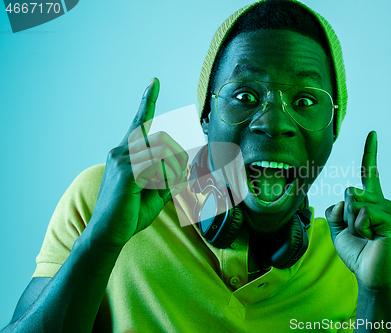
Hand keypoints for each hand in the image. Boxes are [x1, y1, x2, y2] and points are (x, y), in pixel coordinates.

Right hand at [90, 78, 187, 248]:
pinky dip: (164, 177)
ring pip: (163, 151)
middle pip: (163, 139)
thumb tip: (185, 166)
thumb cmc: (130, 213)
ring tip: (162, 188)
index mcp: (125, 152)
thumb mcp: (156, 192)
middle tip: (176, 178)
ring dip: (172, 170)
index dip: (148, 101)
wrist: (109, 233)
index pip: (139, 122)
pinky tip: (151, 190)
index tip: (154, 82)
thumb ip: (169, 176)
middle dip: (178, 157)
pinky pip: (158, 165)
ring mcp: (121, 159)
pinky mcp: (125, 171)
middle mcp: (121, 150)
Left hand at [326, 131, 390, 288]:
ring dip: (352, 223)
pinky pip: (364, 214)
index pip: (369, 173)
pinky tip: (372, 239)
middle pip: (350, 192)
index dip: (369, 153)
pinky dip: (360, 228)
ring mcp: (390, 211)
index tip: (372, 133)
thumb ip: (336, 209)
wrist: (369, 275)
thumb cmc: (357, 252)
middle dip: (345, 215)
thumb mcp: (338, 228)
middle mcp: (383, 202)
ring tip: (366, 237)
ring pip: (355, 202)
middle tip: (358, 233)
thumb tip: (346, 197)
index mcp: (371, 202)